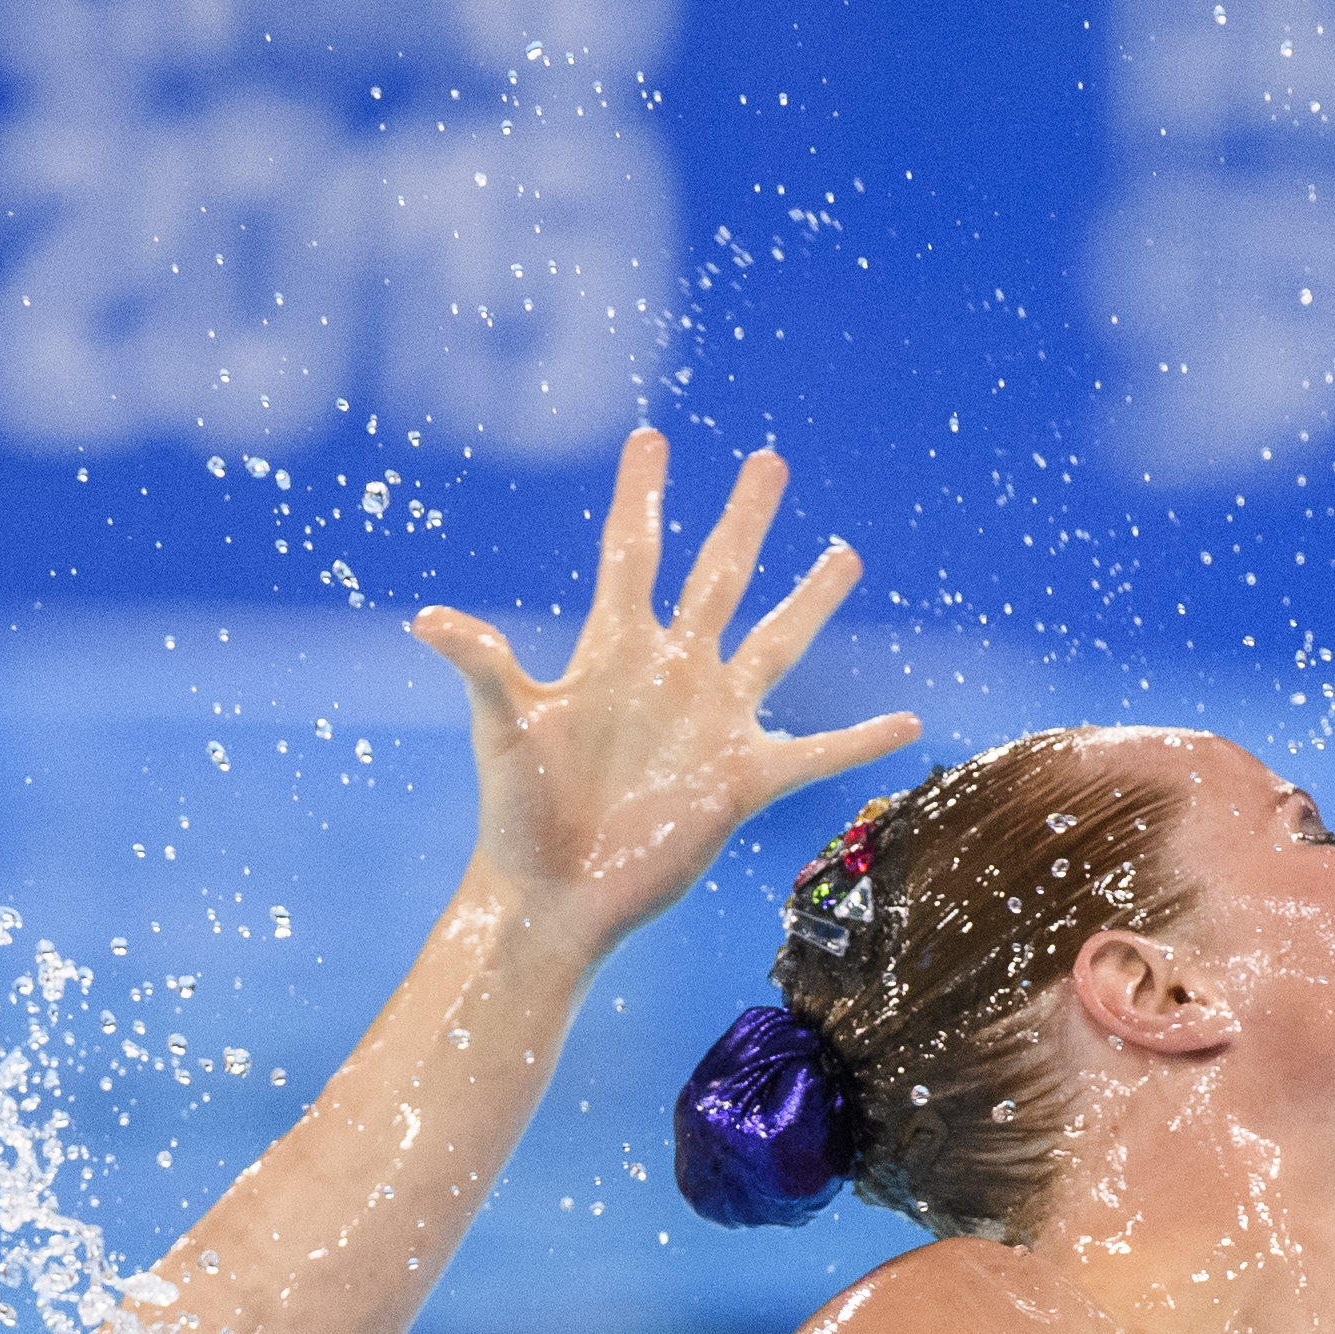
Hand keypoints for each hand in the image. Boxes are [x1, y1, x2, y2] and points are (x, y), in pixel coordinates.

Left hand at [409, 428, 921, 959]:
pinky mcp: (741, 779)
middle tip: (770, 460)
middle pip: (716, 578)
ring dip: (812, 601)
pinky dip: (861, 740)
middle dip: (742, 519)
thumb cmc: (518, 813)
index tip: (651, 439)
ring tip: (845, 553)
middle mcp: (670, 675)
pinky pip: (814, 753)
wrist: (552, 894)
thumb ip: (481, 665)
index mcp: (612, 652)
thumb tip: (427, 619)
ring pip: (776, 646)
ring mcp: (712, 724)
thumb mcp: (502, 728)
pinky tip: (908, 722)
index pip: (631, 554)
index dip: (641, 497)